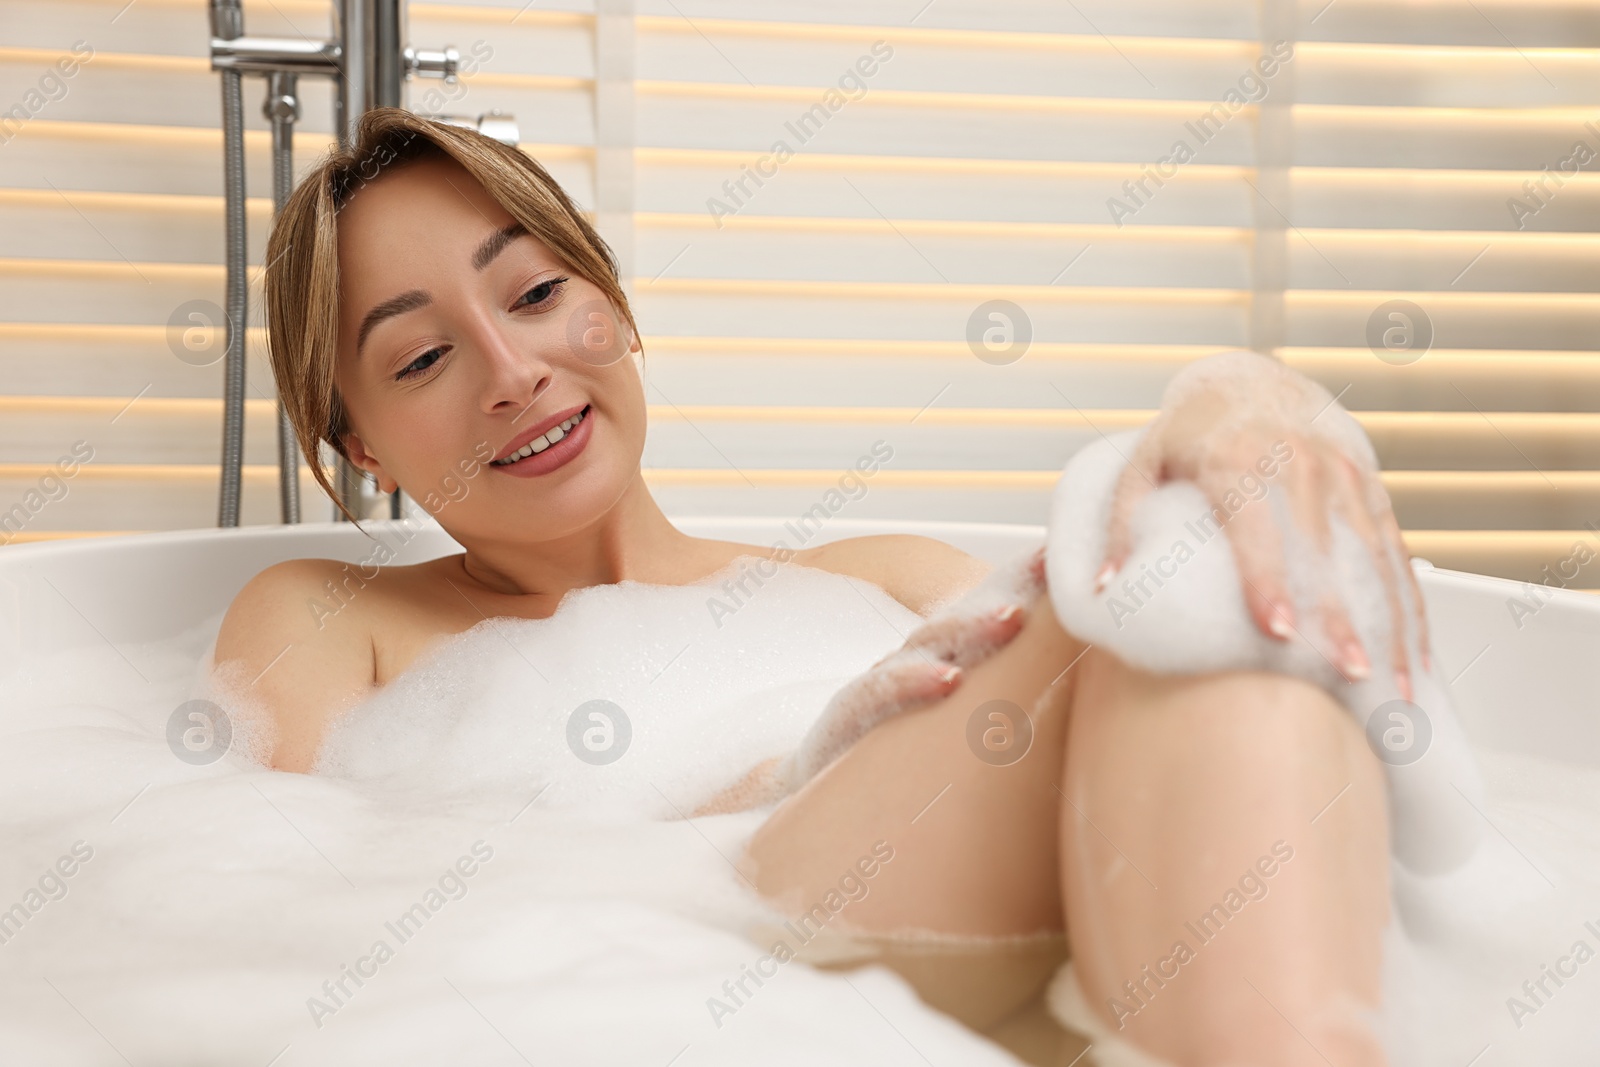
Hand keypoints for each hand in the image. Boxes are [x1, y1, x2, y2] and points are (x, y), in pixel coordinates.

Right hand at [770, 544, 1047, 796]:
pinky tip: (949, 680)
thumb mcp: (969, 739)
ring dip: (972, 626)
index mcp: (952, 664)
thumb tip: (1083, 722)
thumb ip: (1016, 719)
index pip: (992, 613)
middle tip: (1056, 570)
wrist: (818, 802)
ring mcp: (883, 683)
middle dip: (1013, 586)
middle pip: (971, 614)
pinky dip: (914, 681)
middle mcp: (919, 663)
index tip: (1071, 560)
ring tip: (1014, 618)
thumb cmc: (910, 767)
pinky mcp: (848, 716)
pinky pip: (880, 692)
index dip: (1028, 584)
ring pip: (930, 642)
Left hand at [1096, 351, 1428, 699]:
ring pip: (1370, 558)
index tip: (1276, 630)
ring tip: (1390, 684)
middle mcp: (1296, 464)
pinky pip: (1395, 555)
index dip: (1265, 579)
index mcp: (1234, 459)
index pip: (1253, 526)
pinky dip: (1408, 608)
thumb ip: (1122, 525)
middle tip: (1348, 674)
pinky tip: (1411, 656)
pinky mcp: (1372, 491)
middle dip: (1338, 616)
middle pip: (1322, 551)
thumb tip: (1104, 588)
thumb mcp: (1141, 465)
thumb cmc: (1190, 436)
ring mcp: (1341, 477)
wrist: (1254, 383)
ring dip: (1385, 623)